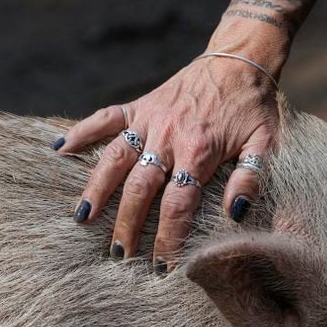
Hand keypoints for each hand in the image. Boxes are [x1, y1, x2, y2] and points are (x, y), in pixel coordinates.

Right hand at [55, 56, 277, 273]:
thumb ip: (250, 178)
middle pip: (140, 189)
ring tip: (81, 219)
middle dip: (127, 225)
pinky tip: (60, 150)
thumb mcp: (265, 144)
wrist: (239, 61)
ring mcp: (150, 120)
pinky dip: (82, 132)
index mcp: (200, 151)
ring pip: (115, 159)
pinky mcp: (140, 106)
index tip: (162, 265)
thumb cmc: (253, 109)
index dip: (168, 238)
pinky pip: (105, 118)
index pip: (177, 205)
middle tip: (119, 254)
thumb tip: (236, 213)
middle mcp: (169, 137)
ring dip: (97, 190)